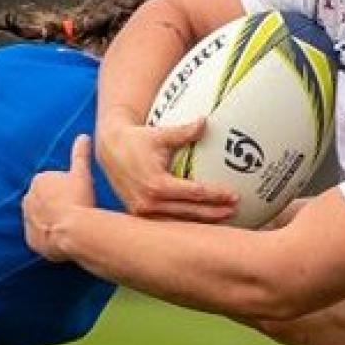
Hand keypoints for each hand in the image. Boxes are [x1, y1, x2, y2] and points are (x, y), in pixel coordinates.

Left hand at [23, 134, 100, 261]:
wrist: (72, 231)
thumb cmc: (79, 199)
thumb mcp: (82, 173)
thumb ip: (80, 153)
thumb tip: (83, 136)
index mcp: (39, 180)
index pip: (55, 183)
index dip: (70, 190)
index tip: (80, 196)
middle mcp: (28, 198)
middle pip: (48, 201)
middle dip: (59, 204)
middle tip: (77, 210)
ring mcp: (27, 219)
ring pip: (43, 218)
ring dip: (54, 219)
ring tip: (71, 224)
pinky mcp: (30, 239)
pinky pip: (41, 235)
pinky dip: (50, 235)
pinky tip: (64, 236)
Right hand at [95, 116, 238, 222]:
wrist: (109, 149)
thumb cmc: (136, 140)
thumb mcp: (160, 135)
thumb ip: (184, 131)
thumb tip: (205, 121)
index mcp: (157, 184)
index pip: (195, 193)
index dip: (216, 195)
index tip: (234, 195)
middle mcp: (149, 202)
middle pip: (190, 212)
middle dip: (214, 212)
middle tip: (235, 209)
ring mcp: (142, 212)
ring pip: (178, 222)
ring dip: (201, 221)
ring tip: (223, 219)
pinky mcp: (138, 215)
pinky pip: (165, 222)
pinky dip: (183, 223)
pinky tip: (199, 223)